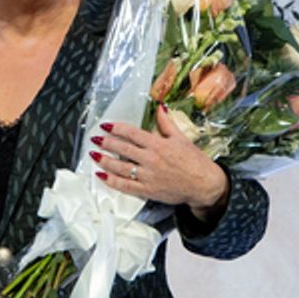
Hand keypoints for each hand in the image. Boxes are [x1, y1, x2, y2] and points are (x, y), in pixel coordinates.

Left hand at [91, 107, 227, 216]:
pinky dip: (111, 180)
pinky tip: (101, 175)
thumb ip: (167, 123)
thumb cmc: (195, 162)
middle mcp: (151, 159)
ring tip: (93, 154)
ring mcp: (148, 176)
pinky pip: (124, 185)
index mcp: (159, 145)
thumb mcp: (182, 138)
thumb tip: (160, 108)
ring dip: (104, 160)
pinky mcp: (147, 190)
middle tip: (95, 139)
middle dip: (106, 143)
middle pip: (122, 148)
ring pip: (120, 166)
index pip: (132, 133)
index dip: (116, 129)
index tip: (105, 126)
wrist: (205, 185)